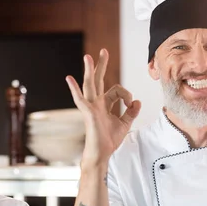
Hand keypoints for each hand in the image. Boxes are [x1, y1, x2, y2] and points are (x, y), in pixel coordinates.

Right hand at [66, 49, 140, 168]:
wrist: (102, 154)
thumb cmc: (109, 140)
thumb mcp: (125, 124)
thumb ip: (131, 112)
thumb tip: (137, 101)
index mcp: (104, 104)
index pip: (117, 90)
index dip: (127, 95)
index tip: (132, 104)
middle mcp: (96, 103)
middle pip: (98, 80)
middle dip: (101, 65)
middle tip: (104, 51)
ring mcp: (91, 107)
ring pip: (90, 85)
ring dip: (89, 71)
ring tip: (88, 57)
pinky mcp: (88, 113)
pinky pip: (80, 99)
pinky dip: (74, 89)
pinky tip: (69, 79)